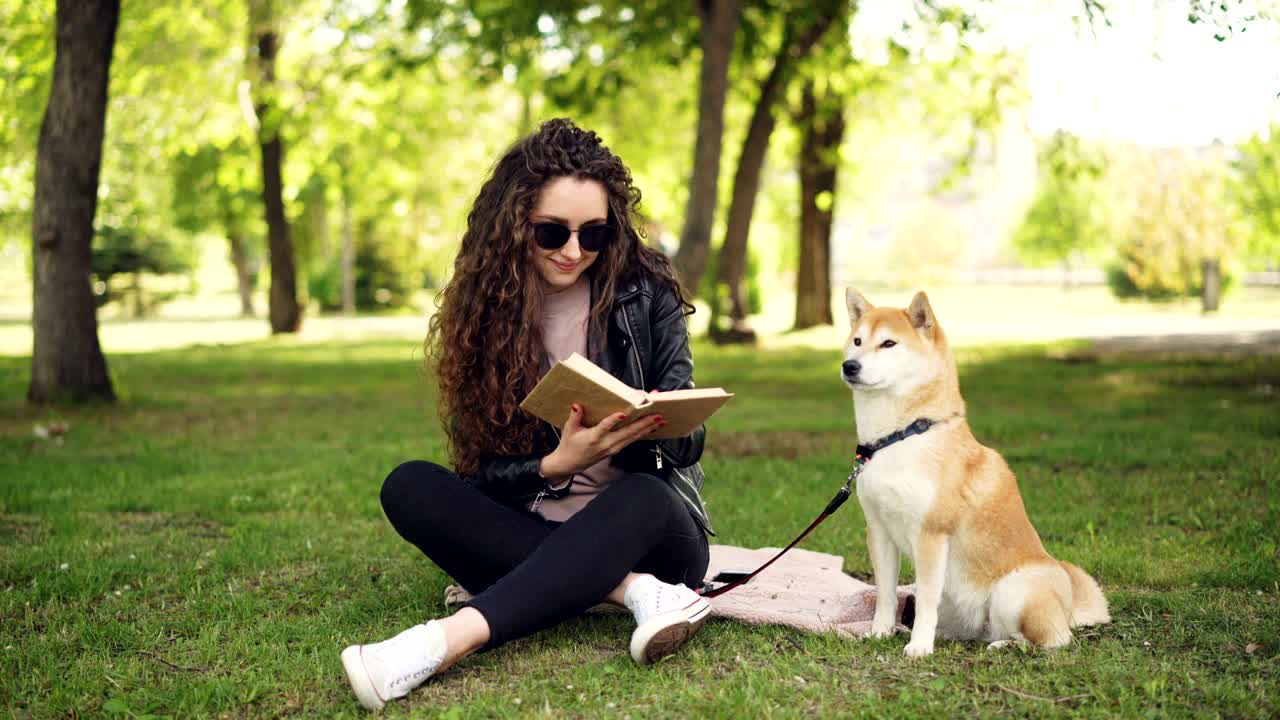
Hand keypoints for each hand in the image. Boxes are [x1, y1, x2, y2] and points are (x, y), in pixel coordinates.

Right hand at [540, 404, 665, 478]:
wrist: (569, 464)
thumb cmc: (569, 445)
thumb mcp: (569, 429)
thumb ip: (575, 416)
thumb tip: (577, 405)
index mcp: (593, 437)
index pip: (604, 427)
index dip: (612, 421)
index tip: (621, 414)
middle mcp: (606, 444)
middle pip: (627, 433)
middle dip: (643, 423)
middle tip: (657, 415)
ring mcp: (613, 448)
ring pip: (633, 437)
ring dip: (647, 429)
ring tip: (660, 421)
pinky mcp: (615, 450)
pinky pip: (631, 441)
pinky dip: (642, 434)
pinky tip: (651, 429)